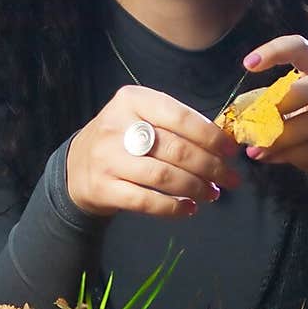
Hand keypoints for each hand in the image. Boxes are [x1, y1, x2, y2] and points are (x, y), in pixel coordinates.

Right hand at [66, 85, 241, 218]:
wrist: (76, 165)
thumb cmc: (123, 138)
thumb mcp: (141, 117)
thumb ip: (176, 125)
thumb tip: (222, 144)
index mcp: (132, 100)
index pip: (179, 116)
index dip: (210, 135)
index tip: (231, 151)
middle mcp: (117, 126)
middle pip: (175, 148)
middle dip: (210, 166)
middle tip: (230, 178)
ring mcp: (107, 158)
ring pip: (163, 176)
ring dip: (195, 187)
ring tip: (212, 193)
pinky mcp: (103, 187)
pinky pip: (146, 201)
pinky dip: (173, 207)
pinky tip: (189, 208)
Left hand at [242, 36, 307, 203]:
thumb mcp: (298, 114)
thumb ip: (274, 110)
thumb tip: (238, 117)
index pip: (304, 48)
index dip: (276, 51)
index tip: (248, 64)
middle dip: (281, 101)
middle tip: (254, 118)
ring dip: (280, 136)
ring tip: (254, 148)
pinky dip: (290, 154)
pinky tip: (271, 158)